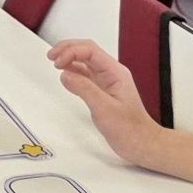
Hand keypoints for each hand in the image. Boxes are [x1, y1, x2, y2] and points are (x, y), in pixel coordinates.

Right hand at [49, 39, 164, 168]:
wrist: (140, 143)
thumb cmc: (130, 129)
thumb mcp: (104, 108)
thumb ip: (84, 89)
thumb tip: (66, 75)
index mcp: (115, 72)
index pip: (90, 51)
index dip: (71, 52)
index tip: (58, 62)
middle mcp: (112, 73)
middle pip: (87, 50)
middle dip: (68, 49)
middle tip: (52, 55)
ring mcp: (108, 81)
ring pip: (86, 60)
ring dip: (69, 57)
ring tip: (55, 60)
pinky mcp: (103, 91)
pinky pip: (86, 74)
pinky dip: (73, 70)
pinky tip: (65, 73)